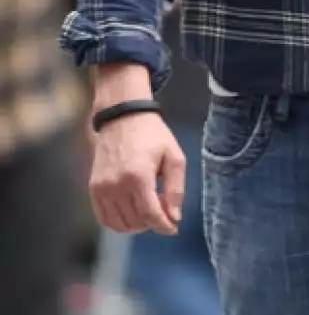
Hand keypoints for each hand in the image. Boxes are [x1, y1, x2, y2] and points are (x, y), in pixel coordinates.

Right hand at [89, 64, 184, 235]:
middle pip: (136, 221)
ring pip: (119, 224)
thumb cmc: (153, 136)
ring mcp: (101, 189)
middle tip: (164, 211)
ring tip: (149, 210)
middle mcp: (116, 185)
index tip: (173, 229)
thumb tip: (174, 217)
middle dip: (153, 222)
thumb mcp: (174, 156)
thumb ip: (176, 188)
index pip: (150, 214)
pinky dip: (119, 222)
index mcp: (138, 176)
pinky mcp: (93, 189)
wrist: (122, 118)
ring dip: (137, 224)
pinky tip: (132, 212)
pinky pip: (104, 218)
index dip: (164, 226)